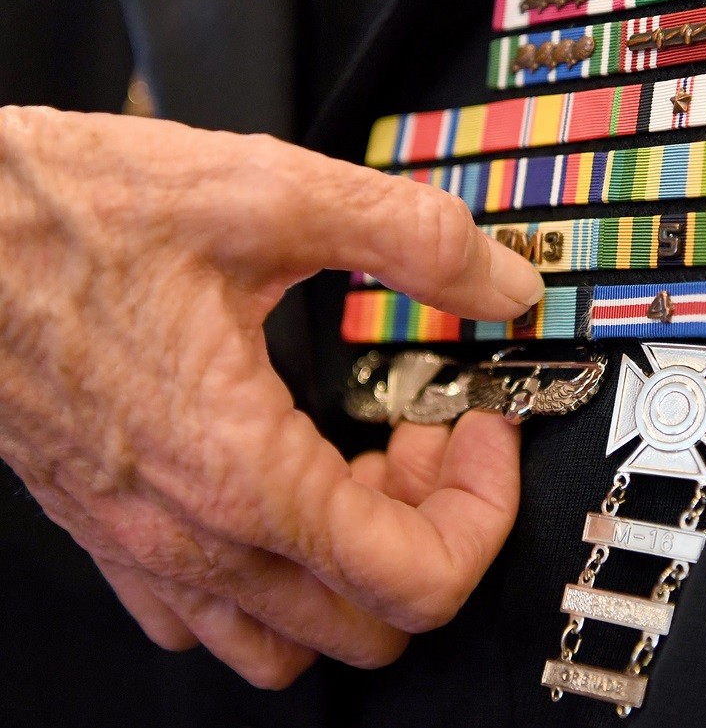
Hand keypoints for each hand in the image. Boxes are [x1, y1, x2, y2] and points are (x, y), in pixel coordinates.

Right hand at [0, 106, 542, 687]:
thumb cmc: (71, 213)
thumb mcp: (271, 195)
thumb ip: (412, 241)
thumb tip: (504, 285)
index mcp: (244, 474)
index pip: (420, 581)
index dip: (485, 507)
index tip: (481, 427)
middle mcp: (193, 537)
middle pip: (371, 624)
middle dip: (430, 529)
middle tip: (424, 432)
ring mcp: (145, 547)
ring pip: (292, 640)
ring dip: (355, 566)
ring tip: (361, 465)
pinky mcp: (111, 531)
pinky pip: (212, 617)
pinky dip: (277, 577)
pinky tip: (287, 481)